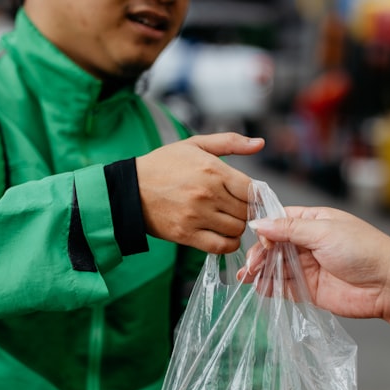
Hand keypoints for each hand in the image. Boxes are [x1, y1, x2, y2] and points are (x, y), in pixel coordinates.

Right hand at [136, 133, 264, 253]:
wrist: (130, 189)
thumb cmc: (163, 165)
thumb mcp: (195, 145)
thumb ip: (230, 142)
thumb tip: (260, 143)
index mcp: (213, 170)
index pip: (252, 190)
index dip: (256, 195)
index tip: (249, 196)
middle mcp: (207, 194)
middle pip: (246, 211)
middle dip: (245, 211)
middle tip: (235, 208)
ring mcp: (197, 216)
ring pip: (236, 230)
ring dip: (236, 227)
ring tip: (226, 220)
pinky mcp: (187, 235)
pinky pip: (220, 247)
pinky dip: (227, 244)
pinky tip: (222, 235)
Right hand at [239, 207, 389, 319]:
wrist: (388, 285)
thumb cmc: (364, 250)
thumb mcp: (324, 232)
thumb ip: (289, 230)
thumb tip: (258, 223)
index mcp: (314, 222)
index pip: (280, 221)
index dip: (266, 230)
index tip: (258, 239)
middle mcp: (309, 244)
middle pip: (274, 246)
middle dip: (260, 254)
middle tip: (251, 265)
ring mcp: (309, 267)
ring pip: (276, 267)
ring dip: (261, 271)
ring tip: (248, 277)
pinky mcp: (310, 290)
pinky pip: (284, 288)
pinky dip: (270, 288)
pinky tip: (259, 287)